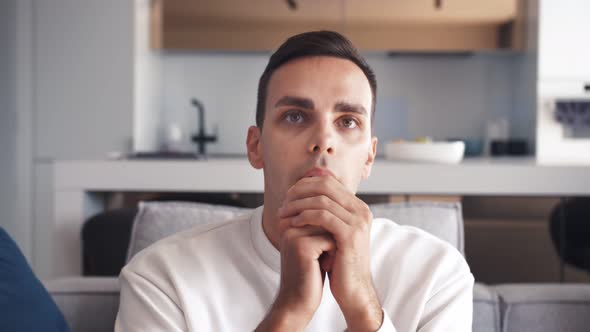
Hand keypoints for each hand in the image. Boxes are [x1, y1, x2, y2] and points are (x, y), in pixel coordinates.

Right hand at [256, 220, 335, 330]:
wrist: (298, 300)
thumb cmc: (310, 272)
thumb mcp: (314, 242)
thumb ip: (320, 222)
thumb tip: (339, 205)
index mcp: (288, 219)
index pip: (321, 211)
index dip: (328, 231)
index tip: (319, 249)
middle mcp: (288, 223)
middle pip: (326, 217)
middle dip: (331, 238)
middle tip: (320, 257)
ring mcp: (293, 233)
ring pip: (330, 228)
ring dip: (333, 245)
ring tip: (321, 261)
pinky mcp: (302, 246)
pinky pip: (331, 241)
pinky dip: (333, 255)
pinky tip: (322, 267)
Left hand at [278, 175, 382, 330]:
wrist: (353, 290)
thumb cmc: (339, 262)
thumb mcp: (332, 233)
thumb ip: (325, 213)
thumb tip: (302, 193)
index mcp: (358, 207)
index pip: (328, 182)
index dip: (305, 185)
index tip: (288, 196)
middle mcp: (362, 210)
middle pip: (325, 186)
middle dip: (300, 192)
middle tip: (283, 202)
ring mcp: (358, 222)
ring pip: (322, 200)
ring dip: (298, 205)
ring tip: (284, 214)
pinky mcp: (350, 235)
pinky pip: (323, 216)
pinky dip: (305, 216)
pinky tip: (293, 224)